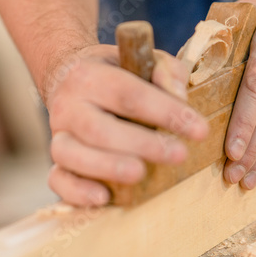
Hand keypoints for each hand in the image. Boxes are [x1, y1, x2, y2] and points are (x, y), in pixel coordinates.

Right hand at [46, 44, 208, 205]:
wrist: (70, 77)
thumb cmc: (118, 72)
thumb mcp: (142, 59)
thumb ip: (166, 71)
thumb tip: (180, 97)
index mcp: (90, 75)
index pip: (130, 94)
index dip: (166, 112)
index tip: (199, 129)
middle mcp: (69, 105)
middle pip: (101, 128)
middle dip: (143, 144)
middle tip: (179, 154)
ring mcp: (59, 134)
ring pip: (72, 154)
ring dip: (108, 167)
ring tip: (140, 174)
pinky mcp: (56, 159)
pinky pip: (58, 179)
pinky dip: (77, 191)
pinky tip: (104, 197)